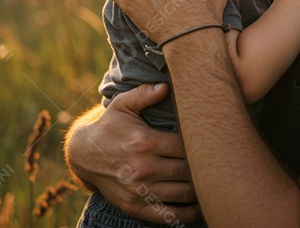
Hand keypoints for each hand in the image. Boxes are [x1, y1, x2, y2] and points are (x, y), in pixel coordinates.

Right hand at [65, 84, 200, 223]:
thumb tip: (167, 85)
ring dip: (201, 188)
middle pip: (189, 170)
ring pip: (184, 193)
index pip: (187, 146)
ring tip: (211, 180)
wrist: (83, 154)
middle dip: (204, 166)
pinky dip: (188, 213)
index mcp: (146, 142)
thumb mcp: (122, 105)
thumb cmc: (109, 126)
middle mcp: (144, 168)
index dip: (202, 144)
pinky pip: (169, 215)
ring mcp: (140, 190)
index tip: (210, 141)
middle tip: (215, 160)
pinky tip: (199, 205)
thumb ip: (144, 94)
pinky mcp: (135, 206)